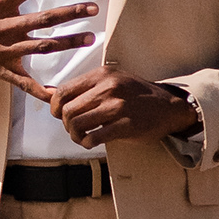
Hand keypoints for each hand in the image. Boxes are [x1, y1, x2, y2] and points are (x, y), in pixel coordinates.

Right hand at [0, 0, 95, 98]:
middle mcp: (1, 28)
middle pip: (42, 20)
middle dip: (69, 13)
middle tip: (93, 8)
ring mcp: (2, 50)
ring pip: (41, 47)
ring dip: (67, 43)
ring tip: (90, 38)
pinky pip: (23, 82)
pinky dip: (40, 90)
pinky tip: (58, 94)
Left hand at [49, 67, 199, 147]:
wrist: (169, 106)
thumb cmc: (136, 94)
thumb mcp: (112, 80)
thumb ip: (85, 87)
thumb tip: (49, 93)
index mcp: (102, 75)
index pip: (63, 91)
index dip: (55, 108)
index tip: (60, 116)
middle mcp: (108, 88)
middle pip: (68, 111)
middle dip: (66, 125)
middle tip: (74, 130)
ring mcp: (117, 106)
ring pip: (77, 124)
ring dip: (75, 136)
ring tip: (82, 138)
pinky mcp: (126, 125)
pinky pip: (94, 137)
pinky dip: (87, 143)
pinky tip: (92, 142)